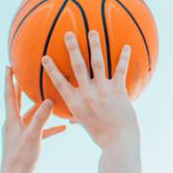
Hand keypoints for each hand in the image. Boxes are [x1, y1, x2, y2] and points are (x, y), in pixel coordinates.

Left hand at [0, 66, 58, 172]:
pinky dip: (49, 126)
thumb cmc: (21, 159)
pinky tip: (62, 127)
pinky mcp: (27, 142)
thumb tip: (49, 101)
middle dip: (21, 88)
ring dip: (40, 107)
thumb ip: (40, 118)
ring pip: (31, 115)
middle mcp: (14, 124)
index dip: (9, 80)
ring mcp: (20, 133)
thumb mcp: (33, 136)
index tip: (8, 66)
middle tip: (24, 74)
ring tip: (50, 97)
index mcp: (12, 120)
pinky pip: (39, 130)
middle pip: (18, 101)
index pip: (9, 95)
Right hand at [41, 30, 138, 148]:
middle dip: (72, 48)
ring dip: (95, 45)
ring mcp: (103, 91)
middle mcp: (87, 94)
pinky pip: (120, 70)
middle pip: (78, 66)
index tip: (45, 57)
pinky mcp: (118, 91)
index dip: (52, 69)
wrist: (119, 141)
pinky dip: (124, 58)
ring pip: (97, 63)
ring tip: (93, 31)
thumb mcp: (85, 125)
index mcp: (76, 103)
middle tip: (69, 33)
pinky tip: (127, 46)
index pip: (60, 82)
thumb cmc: (101, 135)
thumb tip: (70, 119)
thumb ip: (77, 118)